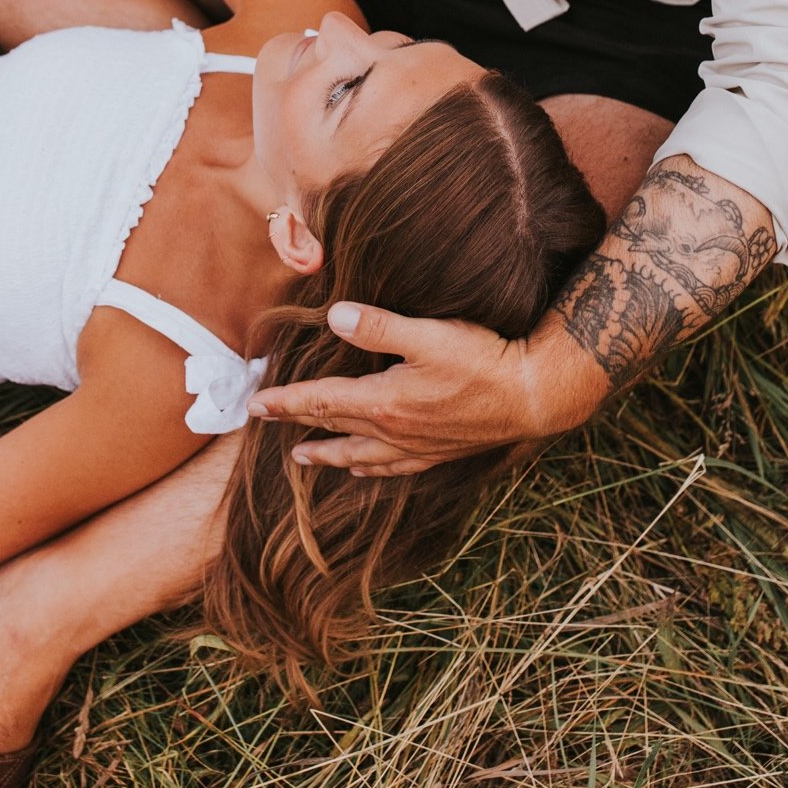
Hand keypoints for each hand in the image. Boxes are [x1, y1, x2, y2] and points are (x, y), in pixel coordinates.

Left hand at [247, 303, 594, 477]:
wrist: (532, 396)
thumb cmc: (482, 360)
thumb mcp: (430, 334)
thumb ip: (380, 326)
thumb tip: (334, 316)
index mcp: (384, 400)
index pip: (323, 401)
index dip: (286, 401)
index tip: (254, 405)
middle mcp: (394, 430)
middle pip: (335, 428)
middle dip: (298, 424)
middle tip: (264, 424)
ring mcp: (417, 446)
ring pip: (360, 454)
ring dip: (328, 455)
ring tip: (303, 459)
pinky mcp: (440, 452)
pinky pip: (394, 468)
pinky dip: (371, 470)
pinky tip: (364, 471)